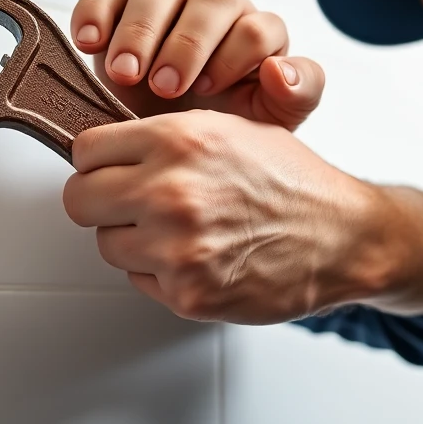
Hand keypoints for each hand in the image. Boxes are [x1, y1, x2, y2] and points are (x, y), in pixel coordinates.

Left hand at [62, 110, 392, 323]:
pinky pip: (139, 279)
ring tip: (179, 229)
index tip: (111, 167)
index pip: (86, 148)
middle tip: (130, 202)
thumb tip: (107, 148)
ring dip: (133, 239)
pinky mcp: (186, 293)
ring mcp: (176, 248)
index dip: (100, 159)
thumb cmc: (293, 182)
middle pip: (80, 199)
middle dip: (102, 200)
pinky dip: (160, 272)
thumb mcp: (230, 129)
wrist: (343, 237)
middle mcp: (171, 191)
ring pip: (107, 243)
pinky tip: (199, 255)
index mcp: (180, 140)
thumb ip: (164, 135)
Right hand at [70, 0, 323, 129]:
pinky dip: (96, 9)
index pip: (258, 27)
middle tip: (165, 87)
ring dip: (141, 28)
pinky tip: (89, 43)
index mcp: (256, 34)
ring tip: (125, 74)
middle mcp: (217, 6)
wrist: (167, 140)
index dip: (233, 56)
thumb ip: (297, 94)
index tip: (208, 92)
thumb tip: (280, 69)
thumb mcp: (269, 124)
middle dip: (187, 44)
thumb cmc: (220, 126)